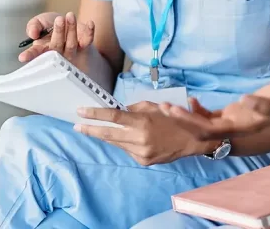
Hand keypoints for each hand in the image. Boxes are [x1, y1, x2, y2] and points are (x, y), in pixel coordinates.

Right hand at [19, 12, 94, 62]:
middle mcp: (57, 53)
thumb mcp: (40, 22)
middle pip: (57, 46)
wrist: (69, 23)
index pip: (35, 54)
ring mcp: (71, 52)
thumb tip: (32, 34)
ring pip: (71, 44)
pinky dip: (90, 32)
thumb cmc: (51, 25)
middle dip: (58, 33)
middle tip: (59, 20)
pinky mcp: (84, 46)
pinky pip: (87, 41)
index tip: (23, 57)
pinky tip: (90, 23)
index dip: (29, 55)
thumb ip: (34, 26)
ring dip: (71, 29)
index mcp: (43, 49)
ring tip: (70, 15)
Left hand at [75, 102, 211, 165]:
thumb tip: (116, 110)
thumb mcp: (153, 107)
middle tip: (77, 126)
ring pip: (116, 144)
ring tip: (97, 129)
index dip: (95, 114)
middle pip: (109, 134)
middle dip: (91, 130)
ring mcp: (141, 152)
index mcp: (142, 122)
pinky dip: (124, 143)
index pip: (113, 117)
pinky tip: (128, 139)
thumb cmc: (172, 119)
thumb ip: (133, 109)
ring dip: (107, 136)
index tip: (81, 112)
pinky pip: (127, 150)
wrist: (192, 141)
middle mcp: (140, 139)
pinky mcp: (144, 161)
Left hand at [163, 76, 269, 140]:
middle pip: (202, 130)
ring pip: (205, 125)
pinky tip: (192, 100)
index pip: (209, 130)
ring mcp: (236, 122)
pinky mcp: (236, 115)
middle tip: (163, 107)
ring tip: (169, 105)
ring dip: (186, 117)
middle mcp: (236, 128)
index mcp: (243, 127)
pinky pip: (213, 118)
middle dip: (181, 121)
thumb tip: (243, 102)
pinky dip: (200, 111)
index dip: (190, 122)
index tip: (173, 111)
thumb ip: (264, 105)